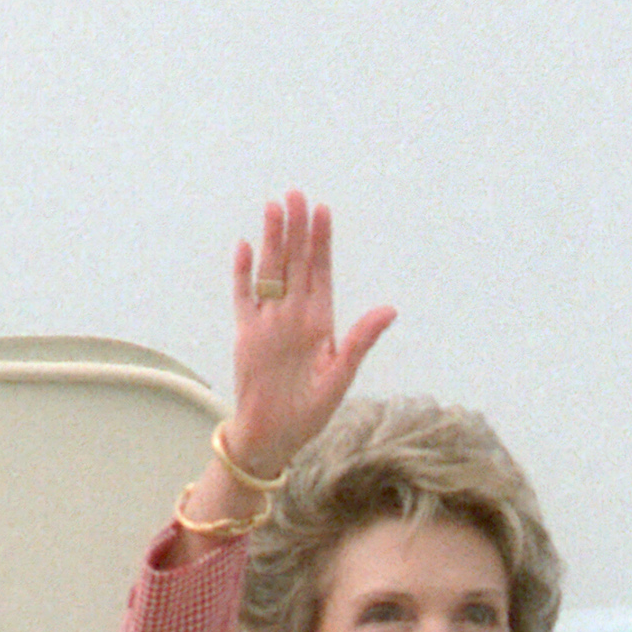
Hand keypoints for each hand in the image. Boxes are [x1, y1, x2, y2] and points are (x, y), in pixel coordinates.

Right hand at [220, 189, 396, 483]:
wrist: (273, 437)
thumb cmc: (310, 413)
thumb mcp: (340, 377)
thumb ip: (360, 341)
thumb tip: (388, 309)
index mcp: (320, 322)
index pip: (321, 272)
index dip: (322, 242)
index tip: (323, 211)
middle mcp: (294, 316)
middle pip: (296, 263)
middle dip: (297, 229)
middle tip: (296, 194)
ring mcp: (269, 322)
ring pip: (270, 271)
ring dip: (272, 240)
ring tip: (274, 208)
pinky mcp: (246, 333)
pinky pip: (243, 296)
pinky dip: (243, 273)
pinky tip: (245, 247)